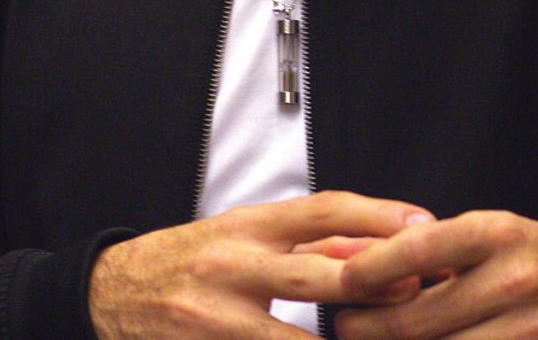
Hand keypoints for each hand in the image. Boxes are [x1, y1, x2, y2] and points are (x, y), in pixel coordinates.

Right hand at [88, 190, 433, 338]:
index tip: (425, 224)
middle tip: (420, 289)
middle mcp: (235, 265)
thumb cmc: (197, 259)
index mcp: (252, 224)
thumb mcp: (249, 235)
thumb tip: (378, 248)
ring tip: (388, 336)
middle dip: (374, 284)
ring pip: (293, 338)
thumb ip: (311, 242)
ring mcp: (216, 318)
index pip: (325, 210)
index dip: (379, 215)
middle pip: (318, 273)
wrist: (113, 292)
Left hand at [331, 211, 537, 338]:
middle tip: (344, 326)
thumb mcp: (487, 232)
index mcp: (497, 234)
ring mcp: (527, 330)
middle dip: (371, 327)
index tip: (342, 279)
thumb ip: (433, 250)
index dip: (374, 267)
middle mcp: (513, 280)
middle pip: (421, 319)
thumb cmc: (523, 254)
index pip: (422, 248)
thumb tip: (359, 268)